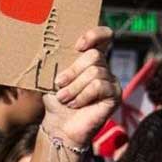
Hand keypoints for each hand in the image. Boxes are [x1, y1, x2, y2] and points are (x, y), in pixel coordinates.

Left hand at [41, 27, 118, 149]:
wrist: (59, 126)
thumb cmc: (55, 100)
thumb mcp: (51, 77)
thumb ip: (56, 61)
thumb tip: (47, 48)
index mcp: (89, 58)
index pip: (103, 36)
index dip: (94, 35)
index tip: (78, 45)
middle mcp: (103, 67)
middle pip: (94, 55)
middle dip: (73, 70)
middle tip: (59, 83)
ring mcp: (111, 81)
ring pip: (94, 72)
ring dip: (74, 87)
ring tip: (64, 98)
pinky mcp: (115, 95)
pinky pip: (99, 86)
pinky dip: (83, 95)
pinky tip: (75, 104)